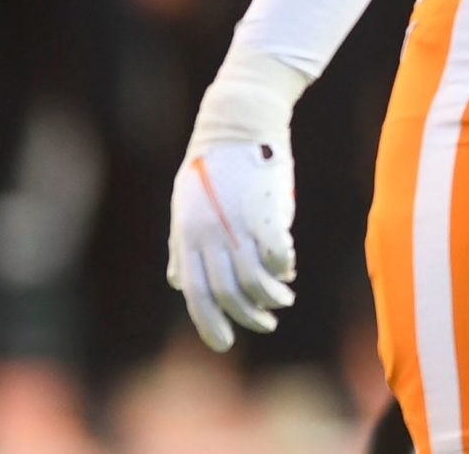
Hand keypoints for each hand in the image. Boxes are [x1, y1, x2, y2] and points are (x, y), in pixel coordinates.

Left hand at [167, 136, 295, 351]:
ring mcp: (238, 224)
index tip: (224, 344)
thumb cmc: (211, 167)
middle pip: (229, 293)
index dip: (210, 325)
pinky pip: (276, 253)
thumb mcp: (185, 207)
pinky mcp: (264, 211)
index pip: (197, 296)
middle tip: (266, 323)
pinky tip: (287, 270)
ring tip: (283, 298)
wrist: (236, 125)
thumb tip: (181, 284)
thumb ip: (183, 248)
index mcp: (188, 238)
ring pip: (256, 278)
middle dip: (249, 316)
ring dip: (271, 296)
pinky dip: (283, 268)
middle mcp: (210, 236)